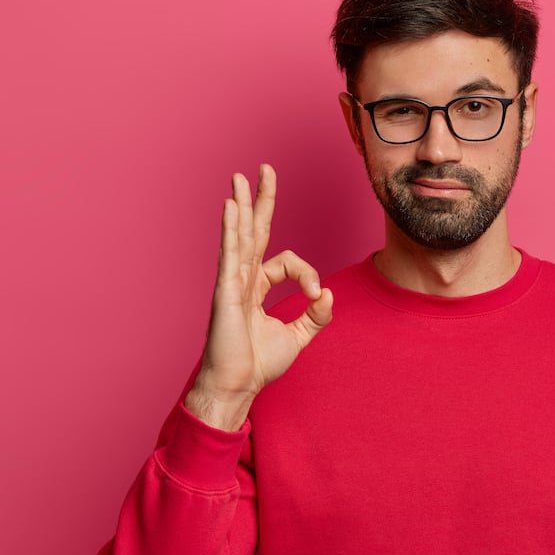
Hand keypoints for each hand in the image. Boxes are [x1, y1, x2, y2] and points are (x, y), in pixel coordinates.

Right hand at [185, 165, 332, 429]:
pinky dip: (230, 228)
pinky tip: (231, 206)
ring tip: (240, 178)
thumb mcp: (298, 336)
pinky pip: (230, 253)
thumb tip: (328, 294)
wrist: (238, 386)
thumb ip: (316, 315)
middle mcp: (243, 279)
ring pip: (240, 235)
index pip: (288, 261)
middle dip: (261, 199)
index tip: (316, 296)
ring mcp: (232, 282)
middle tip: (265, 169)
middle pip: (255, 230)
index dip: (308, 274)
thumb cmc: (258, 364)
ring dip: (241, 204)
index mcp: (258, 286)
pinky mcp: (225, 291)